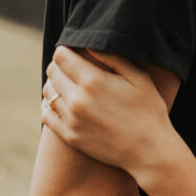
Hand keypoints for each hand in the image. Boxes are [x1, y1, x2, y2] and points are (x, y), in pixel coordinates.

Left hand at [41, 47, 175, 178]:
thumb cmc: (149, 109)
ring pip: (48, 92)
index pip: (61, 56)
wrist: (149, 151)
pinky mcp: (69, 136)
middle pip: (52, 72)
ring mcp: (71, 120)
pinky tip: (62, 101)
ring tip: (70, 83)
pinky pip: (47, 114)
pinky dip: (50, 104)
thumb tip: (89, 44)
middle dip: (60, 64)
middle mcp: (76, 100)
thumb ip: (112, 57)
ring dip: (56, 83)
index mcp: (93, 81)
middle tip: (74, 65)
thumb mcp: (138, 76)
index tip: (75, 50)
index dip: (66, 49)